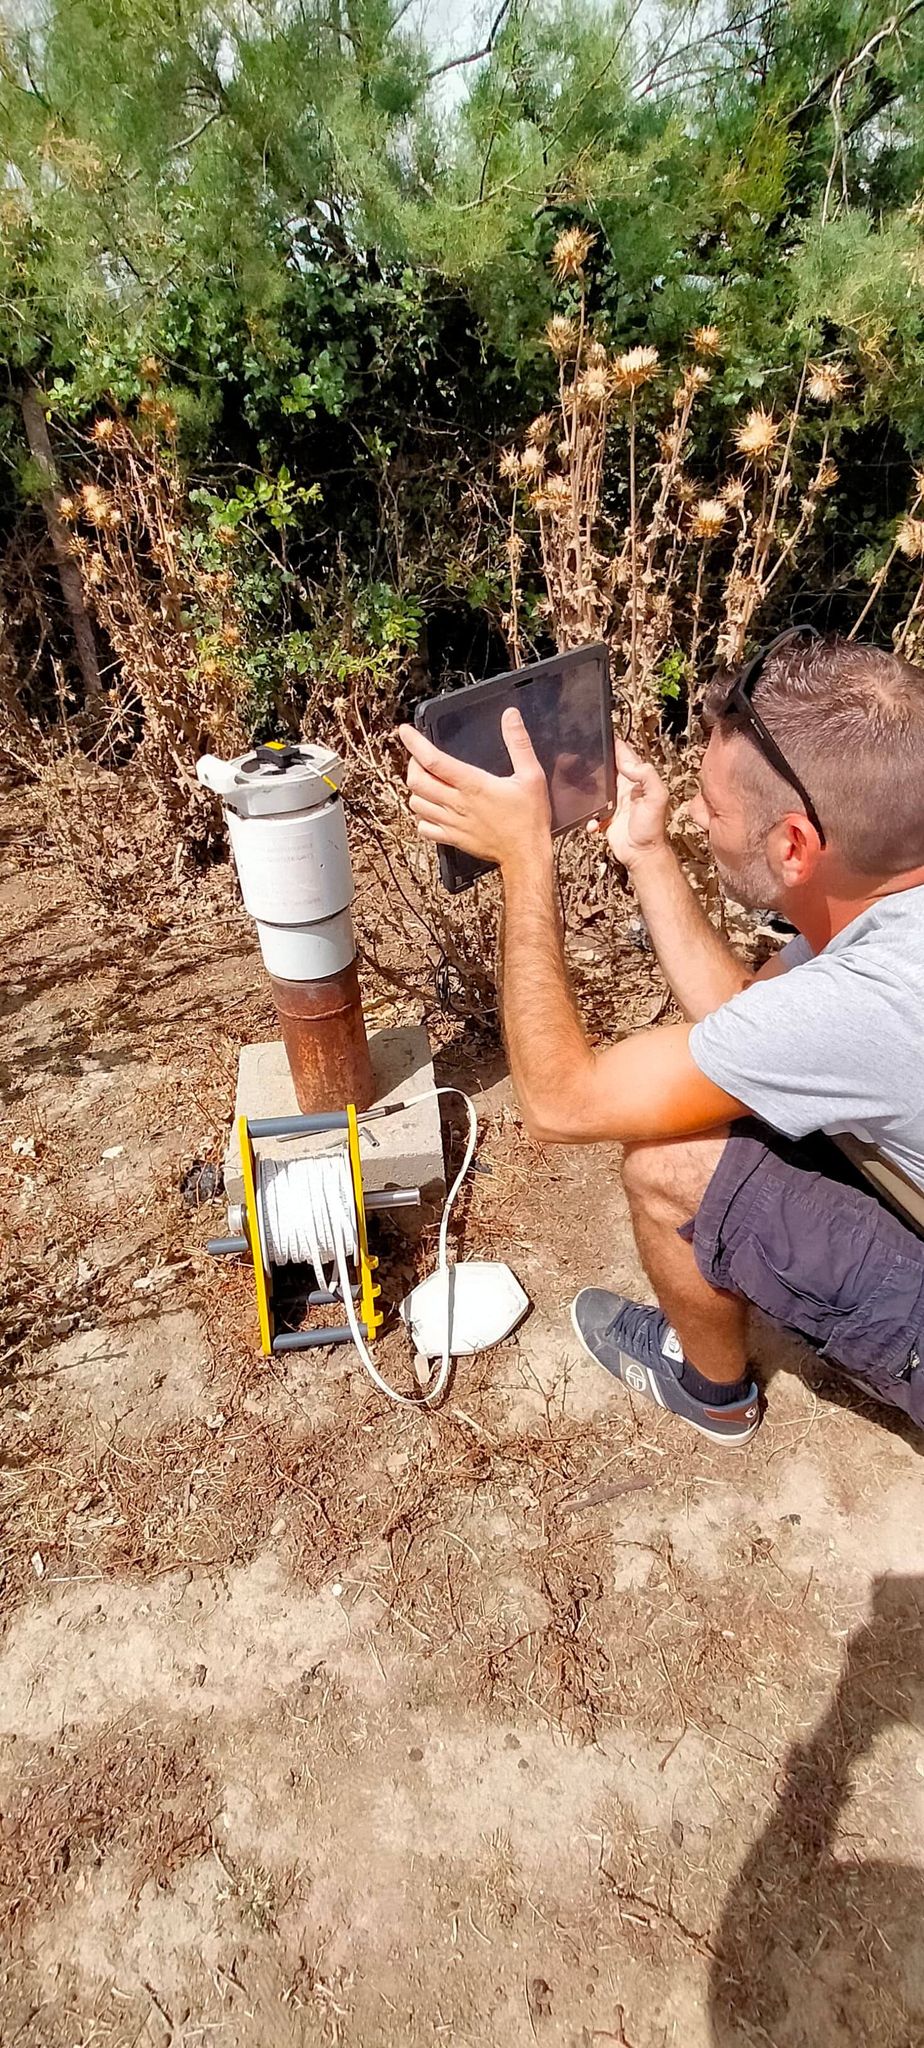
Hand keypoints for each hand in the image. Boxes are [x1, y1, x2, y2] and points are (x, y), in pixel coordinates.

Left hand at [398, 708, 551, 869]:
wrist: (526, 855)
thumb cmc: (529, 818)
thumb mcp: (532, 775)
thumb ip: (519, 743)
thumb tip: (510, 717)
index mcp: (473, 785)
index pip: (433, 761)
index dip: (415, 743)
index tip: (405, 732)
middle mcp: (457, 803)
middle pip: (417, 781)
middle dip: (413, 764)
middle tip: (421, 757)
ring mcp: (451, 823)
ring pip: (416, 803)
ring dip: (416, 789)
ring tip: (427, 781)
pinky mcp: (452, 838)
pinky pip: (424, 827)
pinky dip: (422, 816)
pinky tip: (432, 809)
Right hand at [589, 739, 668, 871]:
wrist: (641, 854)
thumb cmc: (652, 828)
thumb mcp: (657, 797)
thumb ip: (646, 776)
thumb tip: (626, 763)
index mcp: (637, 778)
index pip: (624, 753)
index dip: (613, 743)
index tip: (598, 735)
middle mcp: (624, 787)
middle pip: (605, 766)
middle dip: (593, 761)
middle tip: (578, 756)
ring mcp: (612, 801)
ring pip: (593, 786)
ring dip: (584, 787)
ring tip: (575, 786)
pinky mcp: (603, 816)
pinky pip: (589, 811)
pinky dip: (588, 816)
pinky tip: (592, 823)